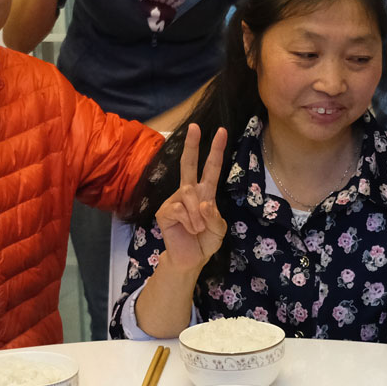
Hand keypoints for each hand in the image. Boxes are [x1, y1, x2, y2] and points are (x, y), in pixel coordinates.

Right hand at [154, 124, 228, 272]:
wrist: (190, 259)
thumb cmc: (205, 241)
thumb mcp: (219, 230)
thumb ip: (215, 216)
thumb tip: (203, 203)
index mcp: (205, 192)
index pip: (211, 168)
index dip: (216, 150)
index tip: (221, 131)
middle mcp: (189, 191)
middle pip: (189, 164)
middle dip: (192, 145)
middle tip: (195, 127)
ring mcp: (175, 200)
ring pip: (188, 194)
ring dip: (198, 215)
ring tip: (198, 229)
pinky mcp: (165, 211)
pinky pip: (179, 209)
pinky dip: (189, 222)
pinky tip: (188, 230)